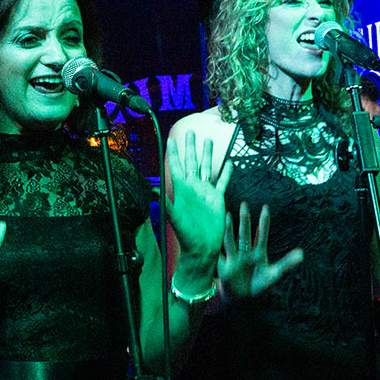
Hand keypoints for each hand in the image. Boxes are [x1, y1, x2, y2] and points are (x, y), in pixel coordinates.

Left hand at [166, 131, 231, 280]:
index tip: (171, 138)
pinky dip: (226, 172)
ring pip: (207, 168)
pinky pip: (222, 182)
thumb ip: (165, 204)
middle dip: (190, 147)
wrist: (202, 248)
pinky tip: (228, 161)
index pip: (175, 166)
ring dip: (207, 154)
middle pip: (191, 162)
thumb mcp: (174, 218)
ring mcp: (205, 192)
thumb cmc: (185, 234)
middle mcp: (192, 187)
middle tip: (190, 131)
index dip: (173, 153)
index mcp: (181, 189)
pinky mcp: (217, 198)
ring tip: (208, 140)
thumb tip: (151, 192)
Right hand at [219, 201, 302, 298]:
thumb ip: (287, 264)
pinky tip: (208, 237)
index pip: (262, 235)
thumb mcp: (274, 274)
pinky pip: (217, 254)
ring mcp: (234, 258)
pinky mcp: (224, 266)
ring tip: (227, 215)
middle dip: (244, 220)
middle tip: (244, 204)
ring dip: (229, 229)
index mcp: (258, 253)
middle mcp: (245, 252)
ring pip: (230, 241)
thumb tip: (302, 253)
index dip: (264, 223)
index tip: (266, 208)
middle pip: (244, 234)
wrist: (243, 297)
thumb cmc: (259, 284)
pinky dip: (212, 247)